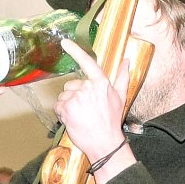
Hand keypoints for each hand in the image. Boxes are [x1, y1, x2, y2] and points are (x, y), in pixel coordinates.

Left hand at [53, 40, 134, 179]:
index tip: (65, 42)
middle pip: (70, 85)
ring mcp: (76, 97)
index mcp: (101, 82)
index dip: (75, 51)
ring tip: (80, 116)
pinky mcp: (66, 108)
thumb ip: (122, 77)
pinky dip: (61, 113)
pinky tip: (72, 120)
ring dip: (67, 106)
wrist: (105, 142)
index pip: (87, 62)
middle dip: (74, 96)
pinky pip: (57, 106)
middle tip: (84, 110)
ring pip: (63, 96)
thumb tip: (127, 61)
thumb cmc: (111, 120)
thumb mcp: (120, 97)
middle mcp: (88, 87)